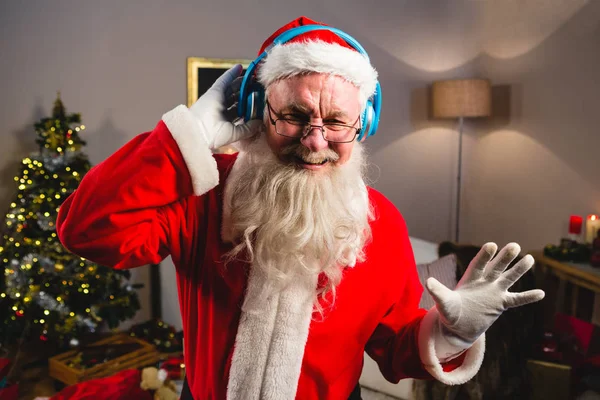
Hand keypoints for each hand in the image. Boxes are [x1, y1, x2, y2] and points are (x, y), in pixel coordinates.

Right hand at [189, 64, 261, 148]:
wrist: (199, 131)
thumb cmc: (215, 136)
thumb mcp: (236, 134)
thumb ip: (249, 128)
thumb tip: (259, 122)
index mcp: (225, 121)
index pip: (239, 111)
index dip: (249, 106)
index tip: (259, 102)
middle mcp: (221, 110)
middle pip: (237, 99)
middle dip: (247, 93)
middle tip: (258, 88)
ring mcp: (217, 100)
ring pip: (231, 88)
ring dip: (242, 83)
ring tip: (253, 78)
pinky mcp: (214, 91)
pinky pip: (224, 80)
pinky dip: (231, 73)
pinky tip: (240, 67)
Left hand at [425, 242, 544, 355]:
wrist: (458, 325)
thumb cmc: (449, 311)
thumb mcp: (443, 303)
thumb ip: (438, 292)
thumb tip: (427, 282)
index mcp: (470, 279)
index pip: (478, 265)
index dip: (484, 256)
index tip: (492, 245)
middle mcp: (484, 282)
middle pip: (496, 268)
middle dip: (504, 258)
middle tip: (515, 246)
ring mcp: (494, 292)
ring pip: (509, 279)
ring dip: (519, 270)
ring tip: (530, 259)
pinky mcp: (501, 304)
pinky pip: (517, 299)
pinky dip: (528, 297)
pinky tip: (541, 293)